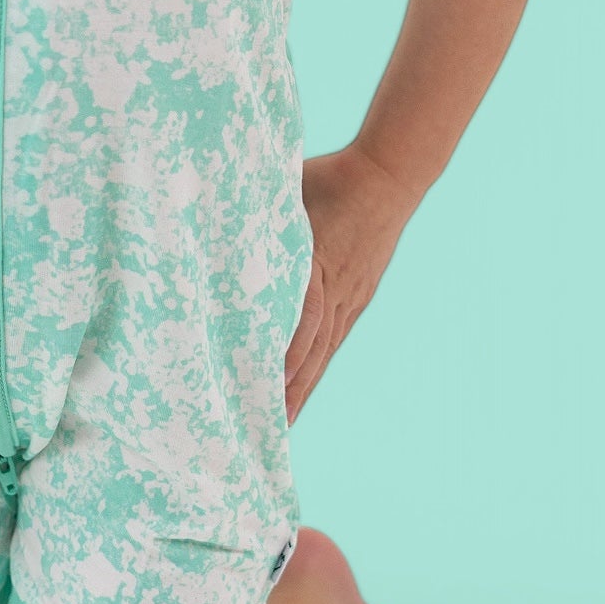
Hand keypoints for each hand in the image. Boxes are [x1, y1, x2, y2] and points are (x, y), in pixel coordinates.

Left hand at [284, 143, 424, 424]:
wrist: (388, 175)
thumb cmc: (330, 177)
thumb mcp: (290, 189)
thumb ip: (259, 211)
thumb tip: (215, 210)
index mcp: (317, 261)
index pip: (303, 315)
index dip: (287, 351)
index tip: (270, 382)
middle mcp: (337, 288)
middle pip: (313, 349)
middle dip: (290, 390)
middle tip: (266, 428)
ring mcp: (351, 295)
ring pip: (324, 350)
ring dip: (304, 386)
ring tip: (283, 421)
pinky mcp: (358, 295)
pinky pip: (336, 337)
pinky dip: (319, 364)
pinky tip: (306, 384)